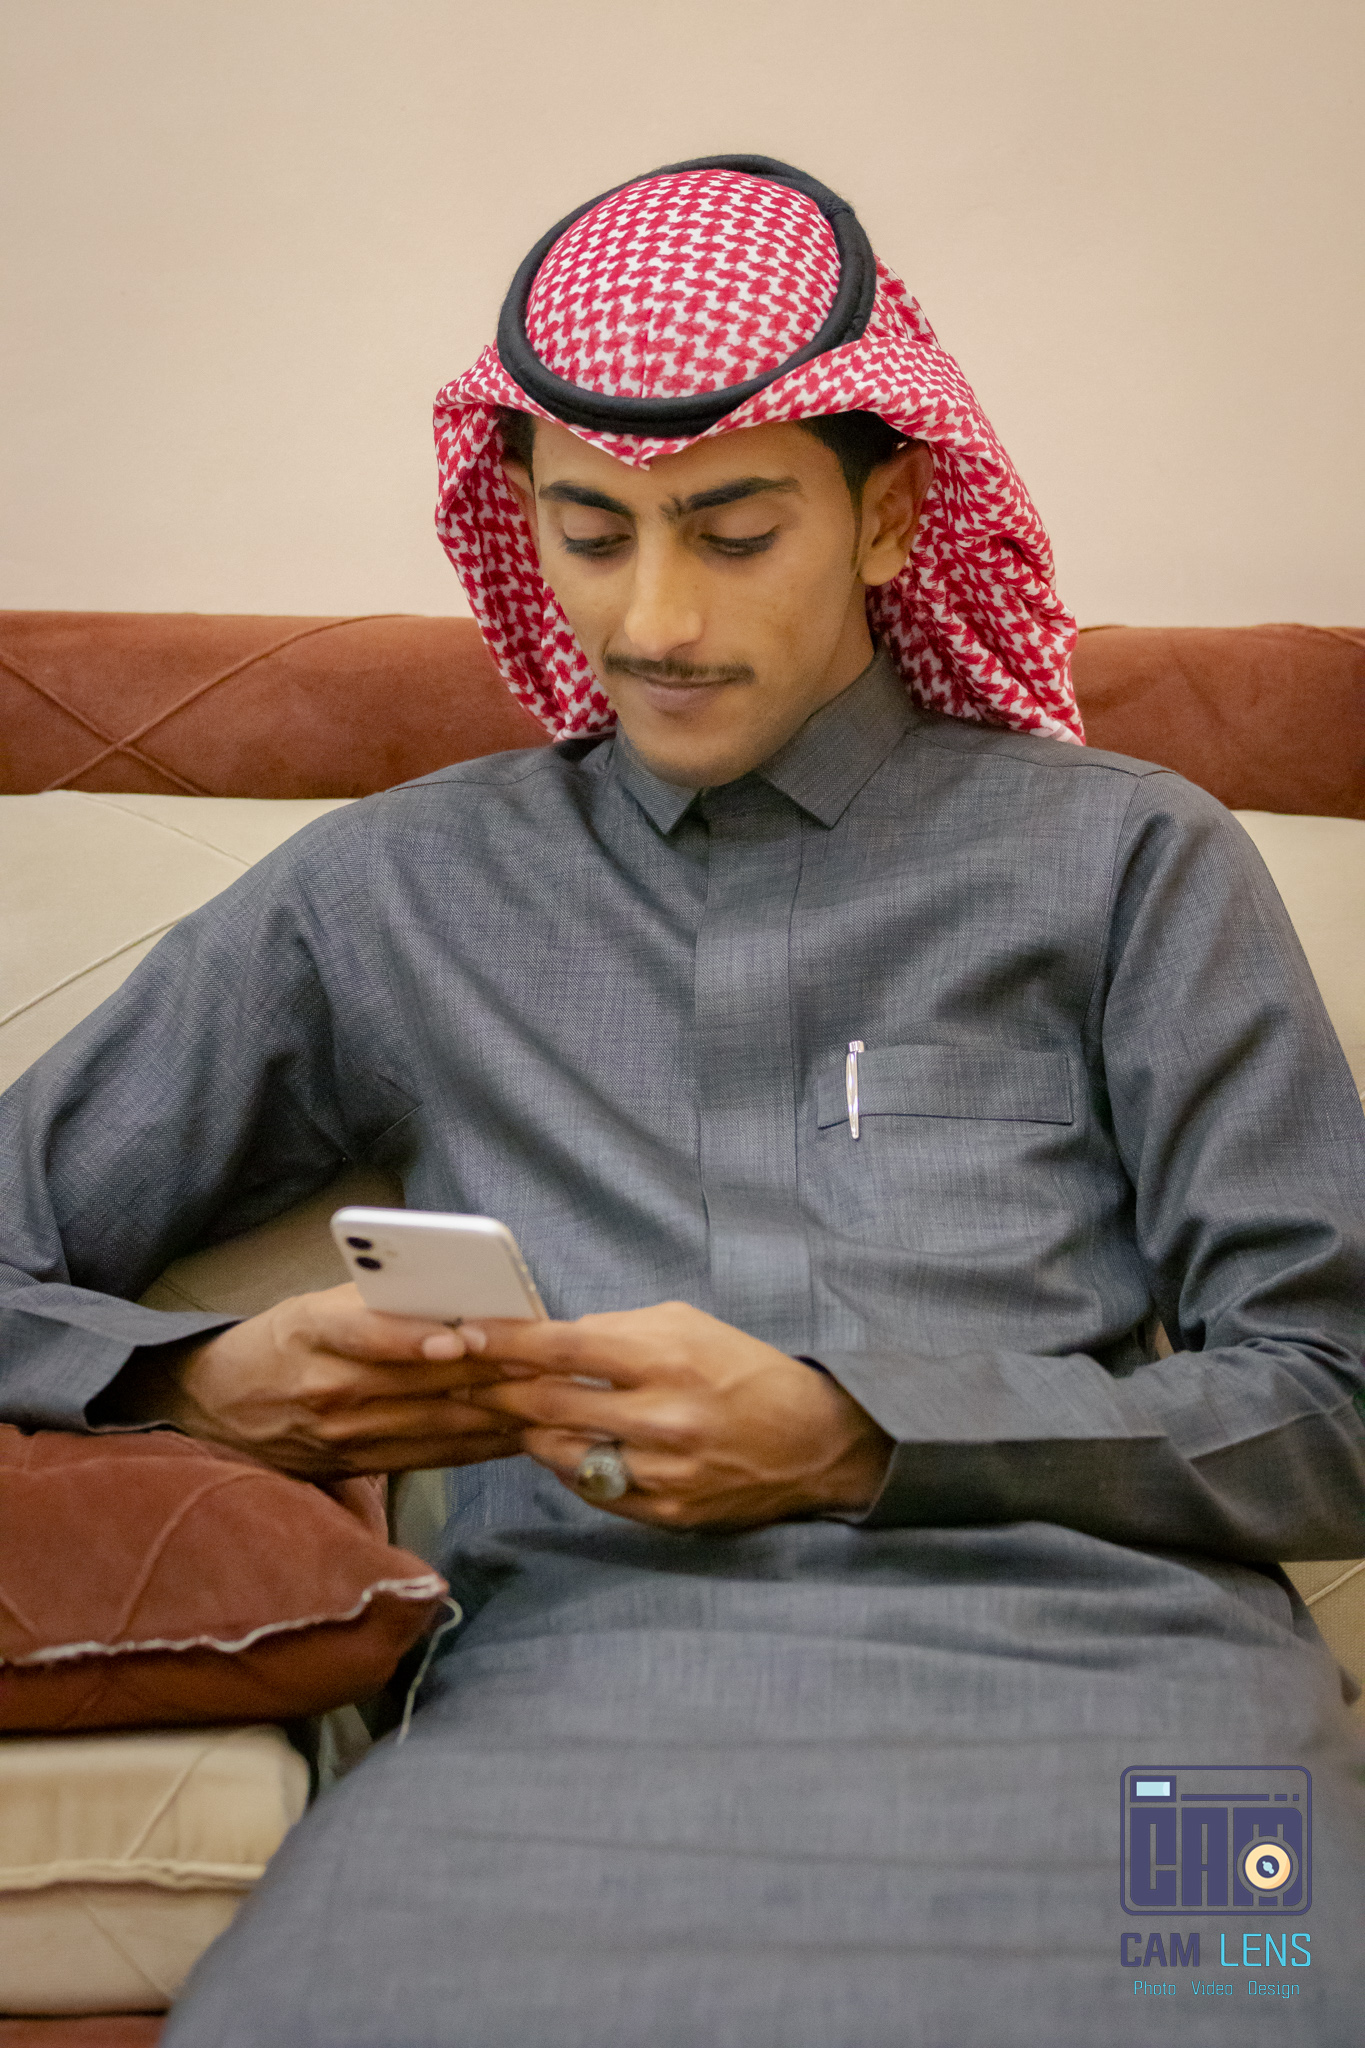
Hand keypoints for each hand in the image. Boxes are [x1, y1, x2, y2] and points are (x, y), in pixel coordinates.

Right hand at [93, 1282, 523, 1478]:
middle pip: (422, 1382)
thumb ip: (378, 1301)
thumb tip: (458, 1296)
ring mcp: (346, 1436)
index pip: (369, 1334)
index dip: (420, 1339)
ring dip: (498, 1412)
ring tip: (551, 1395)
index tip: (467, 1337)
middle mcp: (328, 1389)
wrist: (215, 1410)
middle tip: (549, 1360)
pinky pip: (433, 1456)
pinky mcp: (360, 1468)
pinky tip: (520, 1431)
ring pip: (437, 1423)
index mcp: (312, 1332)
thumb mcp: (313, 1304)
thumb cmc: (279, 1342)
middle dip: (490, 1373)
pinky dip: (480, 1443)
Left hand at [463, 1301, 892, 1529]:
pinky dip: (568, 1466)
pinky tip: (564, 1447)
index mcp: (666, 1357)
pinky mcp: (664, 1512)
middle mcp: (660, 1417)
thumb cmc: (744, 1371)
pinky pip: (590, 1489)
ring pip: (558, 1453)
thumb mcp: (686, 1325)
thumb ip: (616, 1330)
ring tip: (512, 1414)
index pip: (563, 1346)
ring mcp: (660, 1472)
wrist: (813, 1442)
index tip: (465, 1335)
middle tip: (463, 1381)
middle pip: (547, 1403)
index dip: (505, 1342)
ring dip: (526, 1431)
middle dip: (496, 1390)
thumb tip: (551, 1340)